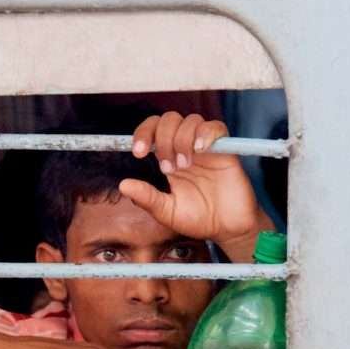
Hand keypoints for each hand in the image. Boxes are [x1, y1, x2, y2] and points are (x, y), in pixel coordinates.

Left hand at [118, 112, 267, 249]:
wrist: (227, 229)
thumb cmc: (197, 219)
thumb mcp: (166, 211)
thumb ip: (146, 198)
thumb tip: (123, 185)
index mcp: (168, 159)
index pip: (152, 130)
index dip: (143, 134)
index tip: (138, 152)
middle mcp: (185, 148)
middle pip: (169, 119)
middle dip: (162, 139)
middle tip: (167, 167)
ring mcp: (206, 147)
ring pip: (190, 120)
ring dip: (182, 139)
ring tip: (185, 165)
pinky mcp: (226, 150)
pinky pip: (216, 127)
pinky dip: (205, 133)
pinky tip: (200, 150)